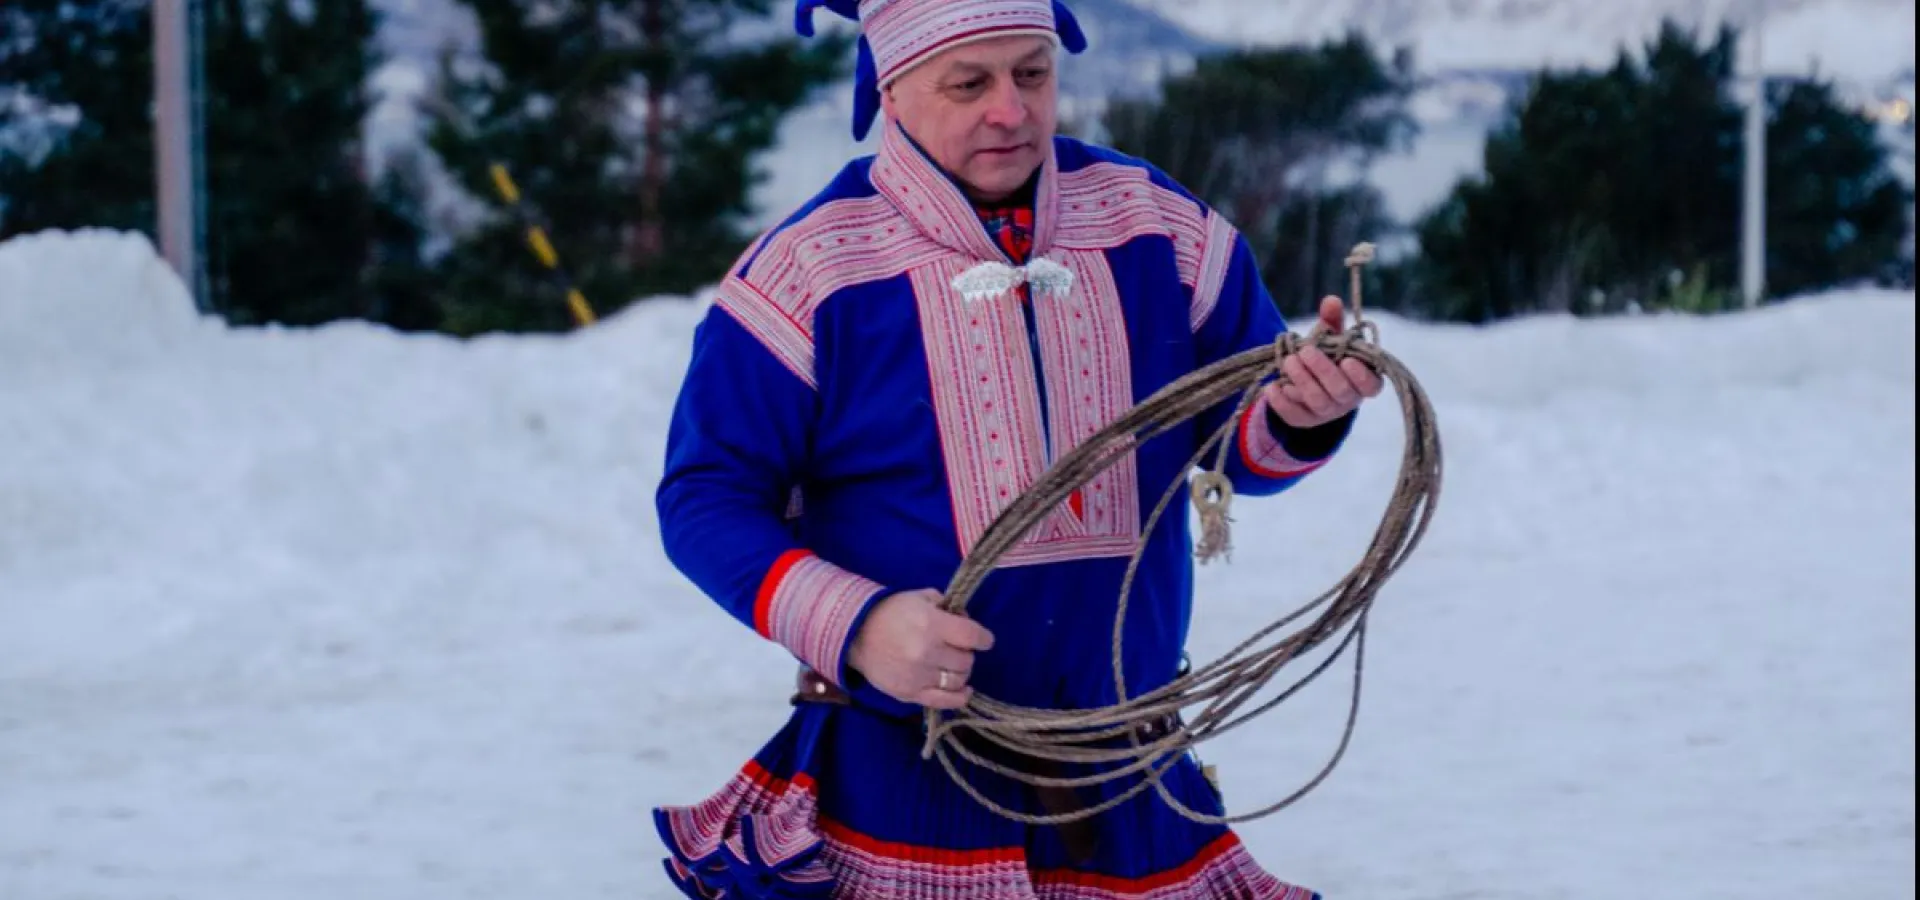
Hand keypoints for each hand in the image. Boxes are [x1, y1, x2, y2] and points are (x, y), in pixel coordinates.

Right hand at [847, 589, 994, 710]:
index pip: (973, 636)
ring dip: (961, 672)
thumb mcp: (920, 597)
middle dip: (966, 653)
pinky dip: (959, 698)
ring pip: (958, 680)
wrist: (855, 634)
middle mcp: (927, 652)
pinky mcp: (909, 693)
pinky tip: (963, 690)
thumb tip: (965, 620)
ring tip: (952, 665)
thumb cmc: (891, 612)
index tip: (983, 639)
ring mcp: (918, 676)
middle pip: (966, 660)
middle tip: (956, 648)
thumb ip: (946, 606)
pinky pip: (944, 702)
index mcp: (932, 624)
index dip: (983, 638)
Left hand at [1263, 296, 1384, 428]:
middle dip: (1322, 370)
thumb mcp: (1332, 337)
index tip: (1346, 361)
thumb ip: (1333, 321)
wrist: (1309, 382)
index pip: (1371, 385)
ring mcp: (1326, 413)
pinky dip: (1281, 401)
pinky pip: (1294, 414)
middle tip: (1305, 352)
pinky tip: (1272, 386)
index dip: (1361, 376)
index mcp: (1363, 381)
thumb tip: (1331, 300)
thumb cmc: (1329, 356)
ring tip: (1288, 361)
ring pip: (1316, 401)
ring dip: (1301, 380)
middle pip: (1339, 391)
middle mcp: (1347, 400)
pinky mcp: (1304, 420)